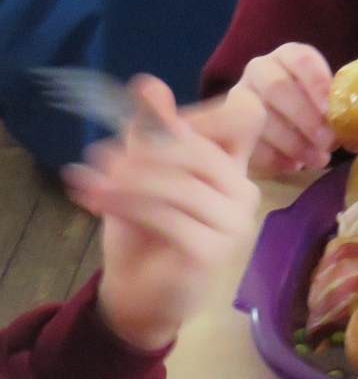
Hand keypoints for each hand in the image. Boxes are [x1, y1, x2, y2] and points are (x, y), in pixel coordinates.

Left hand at [66, 78, 264, 351]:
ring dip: (130, 181)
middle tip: (101, 156)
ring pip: (181, 185)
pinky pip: (169, 217)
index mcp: (235, 165)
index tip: (148, 116)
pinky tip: (98, 201)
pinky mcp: (214, 251)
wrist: (138, 296)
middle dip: (146, 151)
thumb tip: (149, 83)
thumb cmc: (144, 230)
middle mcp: (244, 190)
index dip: (202, 112)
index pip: (244, 120)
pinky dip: (128, 205)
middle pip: (199, 150)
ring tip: (93, 182)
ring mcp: (235, 222)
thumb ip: (151, 131)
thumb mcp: (142, 174)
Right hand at [233, 42, 335, 175]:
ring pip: (261, 116)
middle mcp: (260, 70)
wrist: (276, 119)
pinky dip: (273, 157)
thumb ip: (351, 90)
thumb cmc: (314, 103)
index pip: (301, 59)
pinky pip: (247, 141)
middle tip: (329, 143)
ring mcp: (239, 97)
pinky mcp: (227, 127)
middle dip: (305, 117)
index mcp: (288, 54)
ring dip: (292, 142)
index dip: (317, 82)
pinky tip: (294, 166)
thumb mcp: (330, 90)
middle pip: (278, 88)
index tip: (331, 109)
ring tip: (318, 160)